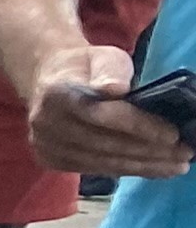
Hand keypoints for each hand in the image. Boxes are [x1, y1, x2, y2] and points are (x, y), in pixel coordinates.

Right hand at [28, 44, 188, 176]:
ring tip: (177, 166)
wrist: (48, 80)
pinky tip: (153, 169)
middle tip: (184, 154)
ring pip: (101, 162)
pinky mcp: (50, 160)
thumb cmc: (87, 68)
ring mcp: (45, 145)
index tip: (172, 134)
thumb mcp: (103, 57)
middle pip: (103, 143)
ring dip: (143, 166)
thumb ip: (112, 70)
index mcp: (56, 93)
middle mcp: (45, 123)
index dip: (138, 126)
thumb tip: (115, 88)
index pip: (101, 114)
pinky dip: (128, 170)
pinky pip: (95, 169)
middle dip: (148, 150)